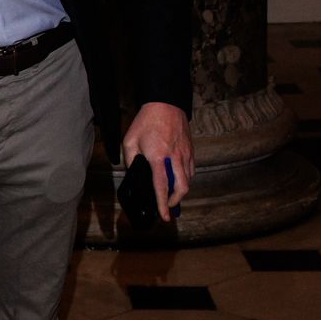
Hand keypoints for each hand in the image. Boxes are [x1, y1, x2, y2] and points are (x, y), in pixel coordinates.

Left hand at [120, 101, 192, 220]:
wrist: (166, 104)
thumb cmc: (146, 122)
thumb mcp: (130, 140)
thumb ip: (131, 160)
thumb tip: (134, 173)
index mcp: (157, 156)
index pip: (161, 186)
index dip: (162, 204)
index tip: (164, 216)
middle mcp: (174, 157)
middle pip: (181, 187)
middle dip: (175, 202)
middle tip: (168, 207)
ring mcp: (185, 154)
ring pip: (188, 180)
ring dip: (180, 191)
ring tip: (170, 196)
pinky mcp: (190, 150)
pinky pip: (190, 170)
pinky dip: (185, 179)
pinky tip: (176, 180)